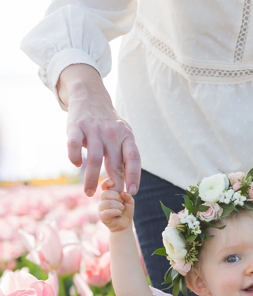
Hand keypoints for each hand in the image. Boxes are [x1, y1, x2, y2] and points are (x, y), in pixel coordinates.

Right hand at [64, 81, 141, 199]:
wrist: (90, 97)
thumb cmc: (107, 125)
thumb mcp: (120, 136)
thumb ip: (121, 158)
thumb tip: (123, 187)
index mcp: (126, 135)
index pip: (133, 157)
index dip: (134, 175)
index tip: (131, 192)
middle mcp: (112, 132)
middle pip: (113, 162)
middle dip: (112, 184)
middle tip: (107, 199)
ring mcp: (94, 128)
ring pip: (95, 158)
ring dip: (91, 179)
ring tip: (88, 192)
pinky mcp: (77, 126)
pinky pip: (75, 145)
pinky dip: (75, 157)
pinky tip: (76, 164)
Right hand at [96, 184, 134, 231]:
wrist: (125, 223)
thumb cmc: (126, 210)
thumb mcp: (130, 202)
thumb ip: (128, 196)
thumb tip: (122, 193)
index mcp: (109, 193)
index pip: (104, 185)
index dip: (107, 182)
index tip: (113, 184)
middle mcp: (103, 199)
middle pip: (105, 194)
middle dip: (116, 197)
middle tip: (122, 202)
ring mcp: (101, 208)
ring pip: (107, 203)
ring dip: (117, 206)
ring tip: (121, 208)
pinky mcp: (102, 216)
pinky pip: (107, 212)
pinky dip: (116, 212)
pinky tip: (119, 213)